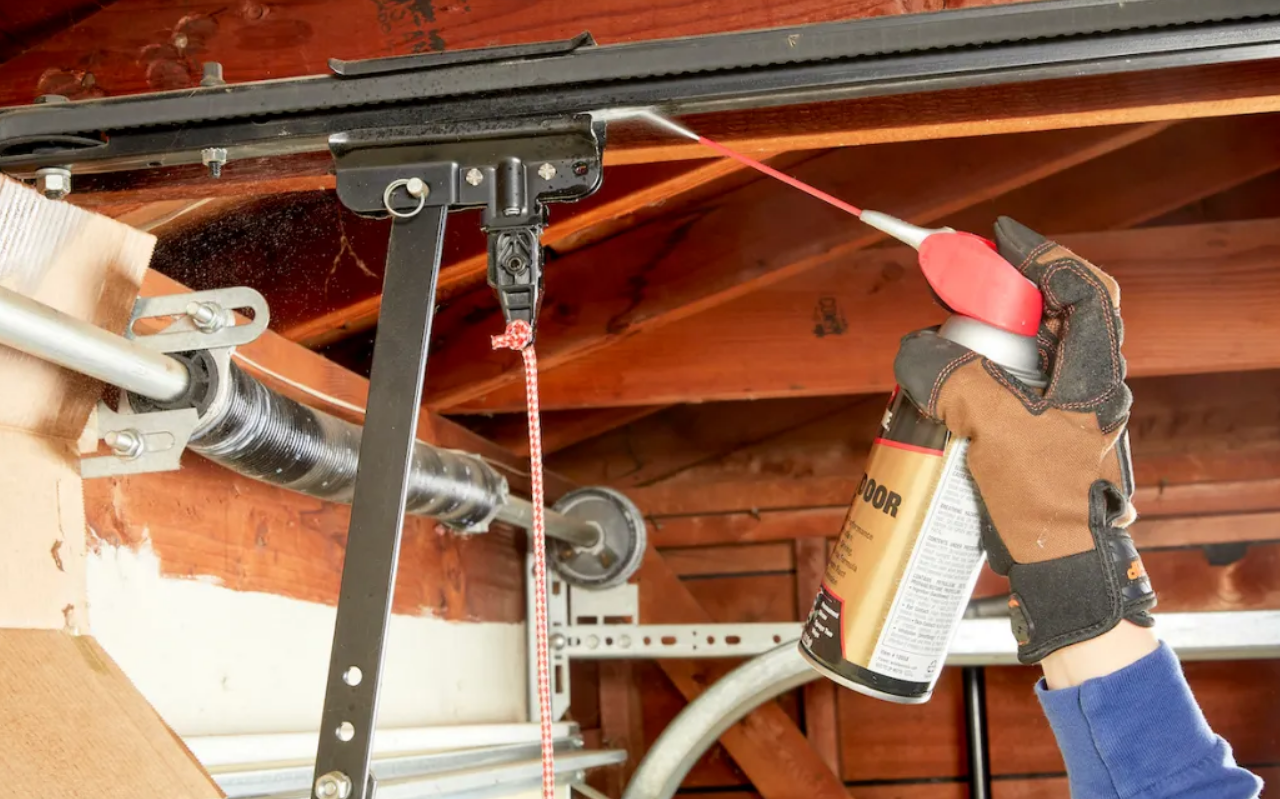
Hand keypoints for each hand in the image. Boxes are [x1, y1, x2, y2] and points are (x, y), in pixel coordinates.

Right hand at [893, 217, 1155, 664]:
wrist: (1061, 571)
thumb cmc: (1046, 501)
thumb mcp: (993, 424)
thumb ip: (952, 375)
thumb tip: (914, 347)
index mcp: (1094, 369)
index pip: (1080, 286)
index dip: (1039, 253)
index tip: (997, 236)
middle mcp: (1087, 384)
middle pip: (1045, 315)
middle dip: (998, 301)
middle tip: (954, 296)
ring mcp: (1066, 413)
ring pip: (1023, 355)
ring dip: (981, 346)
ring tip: (942, 351)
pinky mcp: (1041, 439)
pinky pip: (1009, 391)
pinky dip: (977, 382)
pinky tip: (945, 397)